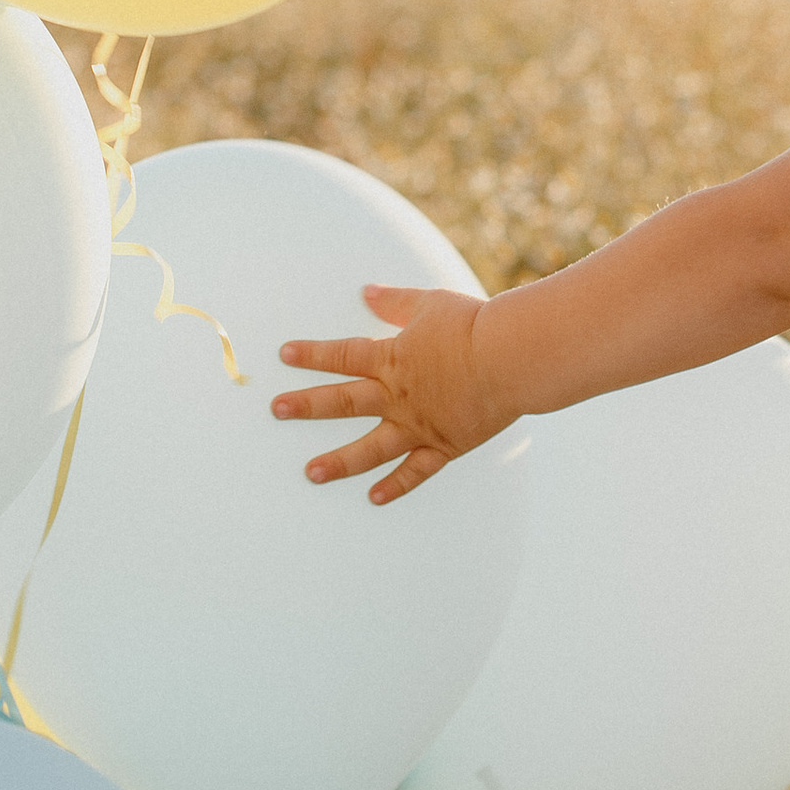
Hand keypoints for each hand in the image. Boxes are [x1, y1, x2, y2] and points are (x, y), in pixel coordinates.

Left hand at [271, 287, 510, 504]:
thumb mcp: (431, 304)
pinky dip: (395, 485)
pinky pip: (415, 471)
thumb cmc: (475, 327)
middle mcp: (398, 395)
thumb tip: (367, 293)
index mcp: (393, 359)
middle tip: (278, 411)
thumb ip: (396, 302)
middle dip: (306, 406)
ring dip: (339, 461)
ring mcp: (419, 424)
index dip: (312, 354)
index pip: (343, 355)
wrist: (511, 357)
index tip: (284, 356)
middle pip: (344, 402)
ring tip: (312, 472)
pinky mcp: (444, 444)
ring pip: (371, 448)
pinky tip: (374, 497)